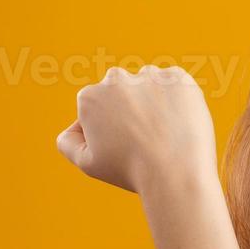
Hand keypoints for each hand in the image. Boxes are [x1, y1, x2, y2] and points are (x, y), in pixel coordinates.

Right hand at [55, 64, 216, 195]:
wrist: (175, 173)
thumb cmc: (131, 171)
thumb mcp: (88, 164)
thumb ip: (68, 142)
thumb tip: (74, 127)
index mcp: (90, 96)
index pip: (100, 107)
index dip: (113, 129)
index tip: (126, 146)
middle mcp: (116, 78)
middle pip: (124, 93)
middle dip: (132, 111)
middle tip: (147, 139)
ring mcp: (148, 75)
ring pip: (150, 86)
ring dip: (155, 102)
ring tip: (166, 132)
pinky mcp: (178, 77)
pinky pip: (176, 85)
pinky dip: (179, 100)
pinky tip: (180, 122)